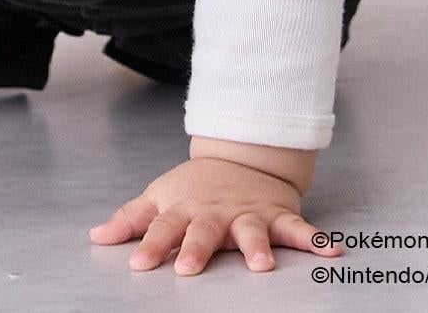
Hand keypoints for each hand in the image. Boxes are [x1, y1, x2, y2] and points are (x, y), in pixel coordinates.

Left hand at [88, 156, 343, 275]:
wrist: (241, 159)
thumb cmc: (194, 188)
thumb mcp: (160, 197)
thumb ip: (131, 219)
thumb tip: (96, 237)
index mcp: (185, 210)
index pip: (163, 229)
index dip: (150, 246)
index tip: (139, 264)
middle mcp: (216, 213)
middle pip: (204, 231)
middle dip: (198, 249)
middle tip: (189, 268)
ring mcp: (248, 213)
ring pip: (252, 230)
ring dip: (257, 246)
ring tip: (261, 265)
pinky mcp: (277, 215)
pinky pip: (298, 228)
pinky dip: (315, 240)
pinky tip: (332, 252)